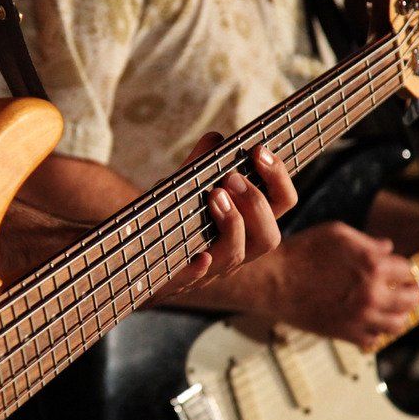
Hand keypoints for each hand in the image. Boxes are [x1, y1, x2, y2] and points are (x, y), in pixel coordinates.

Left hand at [161, 133, 297, 298]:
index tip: (258, 150)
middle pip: (269, 237)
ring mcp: (210, 268)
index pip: (282, 202)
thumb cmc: (171, 218)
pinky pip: (192, 280)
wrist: (137, 255)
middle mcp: (237, 249)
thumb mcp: (186, 186)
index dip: (279, 178)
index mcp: (247, 224)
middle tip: (231, 178)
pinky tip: (200, 256)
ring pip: (236, 256)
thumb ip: (202, 163)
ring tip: (214, 196)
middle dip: (255, 203)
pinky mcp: (178, 280)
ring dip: (232, 224)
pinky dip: (199, 268)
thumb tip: (216, 139)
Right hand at [274, 222, 418, 348]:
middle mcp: (371, 293)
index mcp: (372, 265)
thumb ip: (367, 242)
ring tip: (389, 309)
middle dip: (409, 292)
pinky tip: (367, 322)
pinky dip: (375, 332)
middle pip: (411, 299)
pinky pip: (374, 340)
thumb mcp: (336, 234)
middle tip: (403, 291)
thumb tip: (387, 248)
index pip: (406, 270)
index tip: (396, 271)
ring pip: (398, 324)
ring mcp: (360, 317)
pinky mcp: (345, 334)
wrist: (272, 281)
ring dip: (397, 315)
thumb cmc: (300, 253)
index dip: (401, 269)